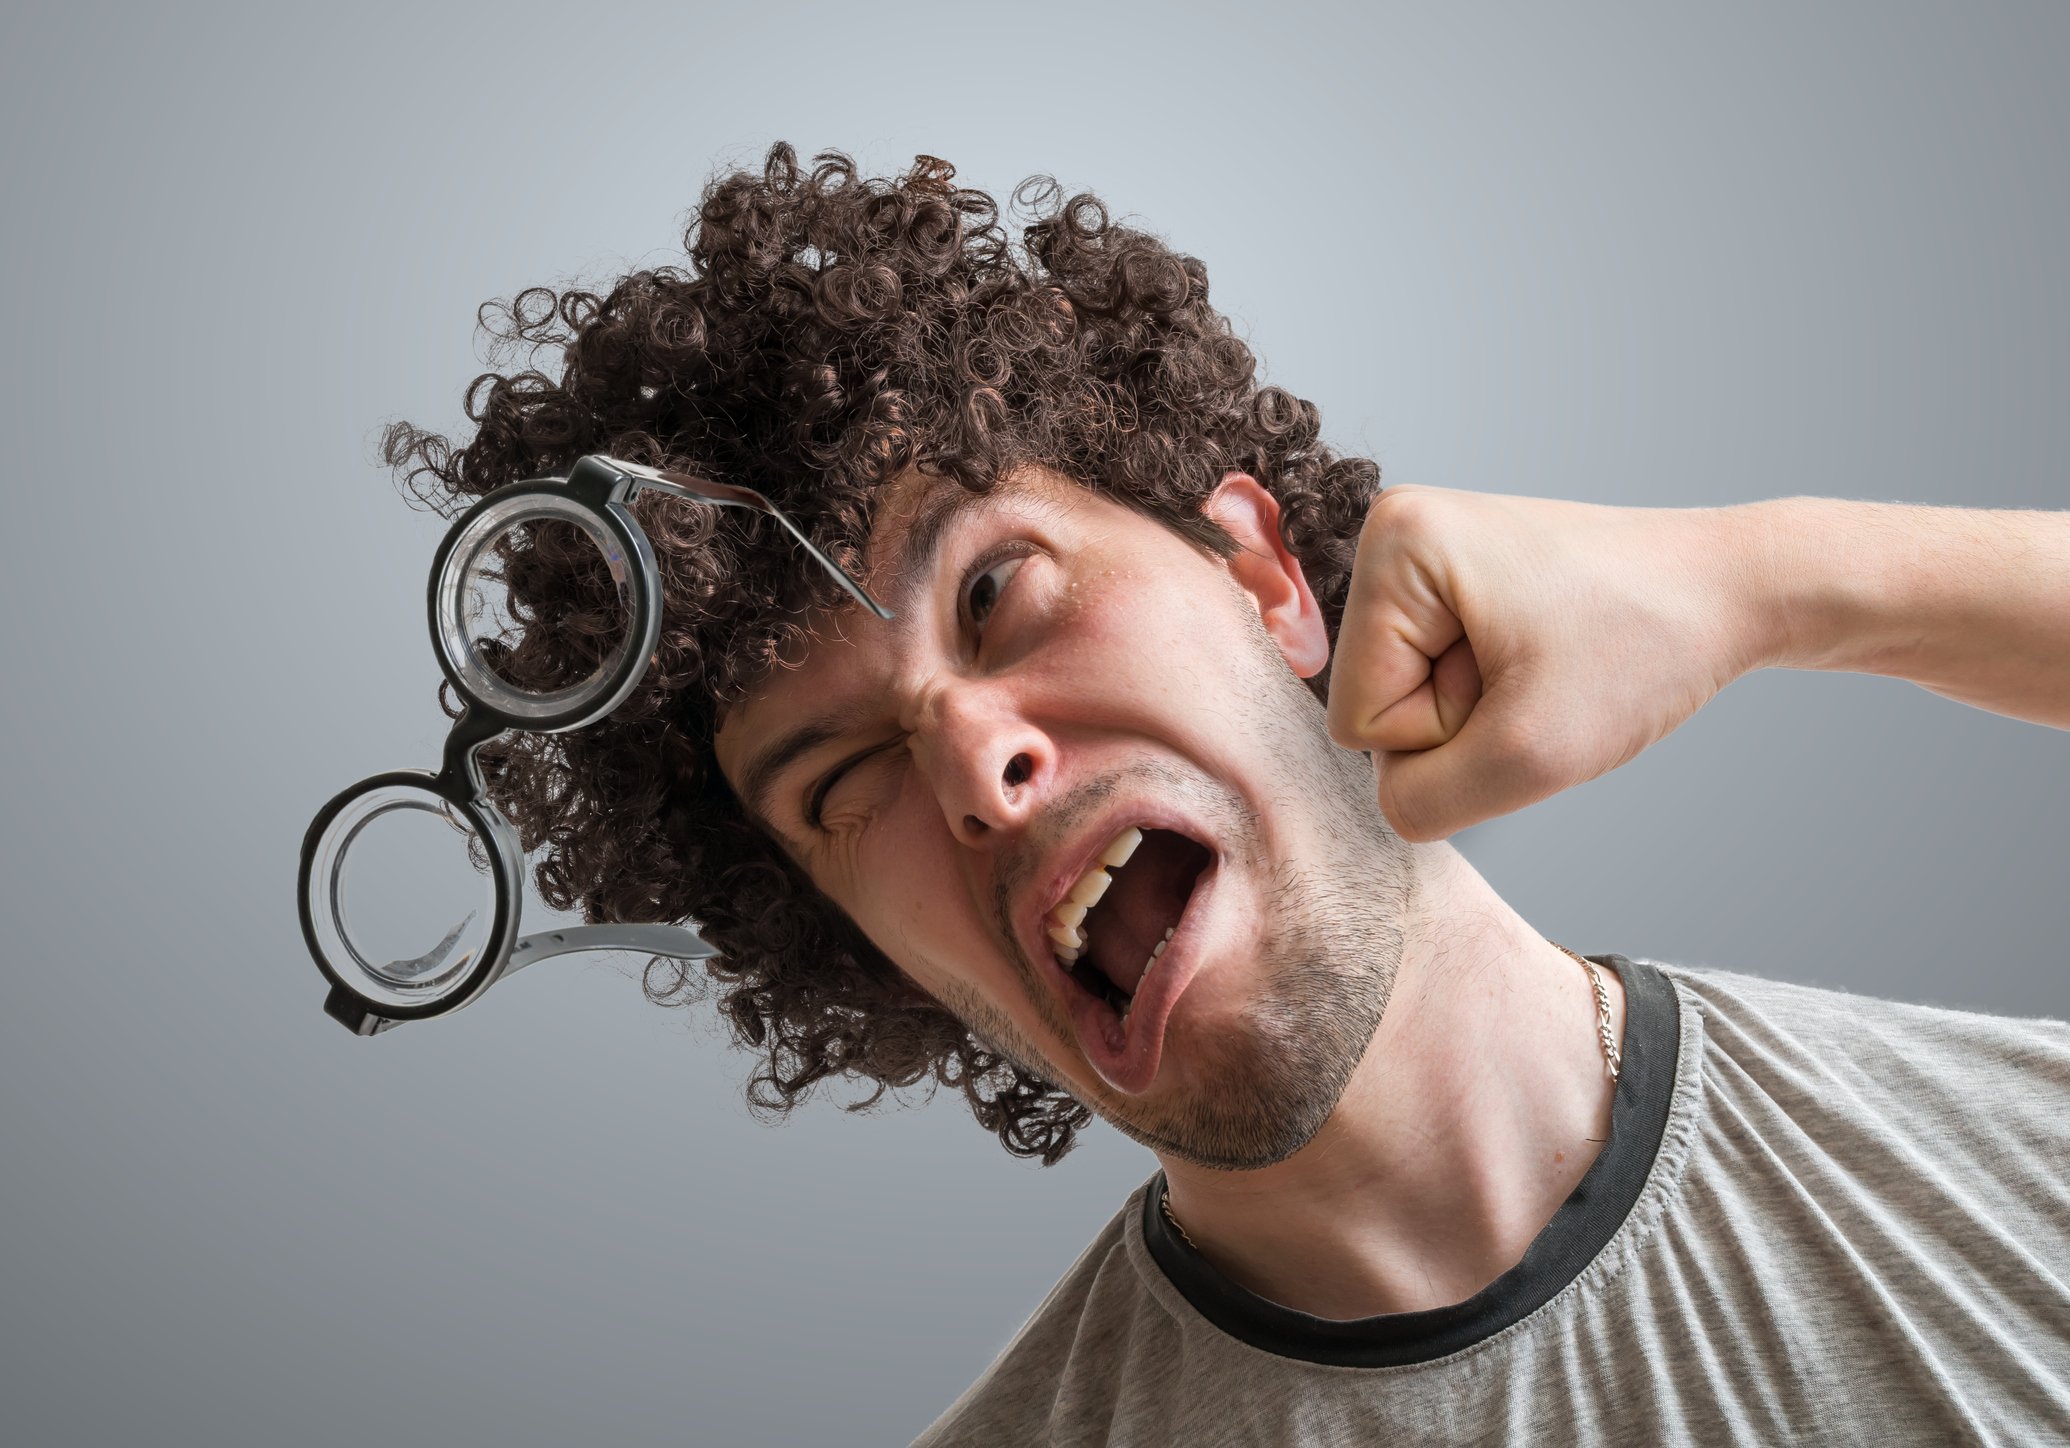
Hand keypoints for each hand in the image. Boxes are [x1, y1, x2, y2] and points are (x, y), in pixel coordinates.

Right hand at [1325, 485, 1763, 841]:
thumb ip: (1422, 803)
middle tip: (1543, 677)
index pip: (1357, 719)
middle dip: (1461, 720)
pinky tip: (1545, 658)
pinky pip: (1436, 676)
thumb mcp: (1527, 756)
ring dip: (1482, 710)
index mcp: (1392, 543)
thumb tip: (1386, 801)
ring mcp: (1423, 553)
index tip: (1525, 682)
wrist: (1732, 590)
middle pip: (1374, 704)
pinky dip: (1494, 691)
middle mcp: (1392, 532)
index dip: (1445, 733)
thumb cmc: (1646, 648)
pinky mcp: (1453, 576)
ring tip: (1549, 665)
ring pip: (1407, 697)